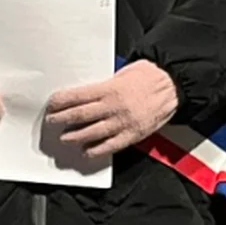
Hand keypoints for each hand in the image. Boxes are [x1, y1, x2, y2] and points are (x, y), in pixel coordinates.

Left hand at [43, 59, 177, 161]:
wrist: (173, 85)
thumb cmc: (150, 76)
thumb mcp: (123, 73)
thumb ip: (105, 84)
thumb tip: (87, 92)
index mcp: (109, 88)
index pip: (77, 96)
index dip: (61, 102)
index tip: (52, 105)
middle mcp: (113, 106)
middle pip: (80, 115)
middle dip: (62, 119)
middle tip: (52, 122)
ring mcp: (122, 122)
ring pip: (92, 133)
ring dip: (75, 137)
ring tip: (65, 139)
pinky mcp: (132, 134)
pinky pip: (110, 146)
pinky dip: (97, 150)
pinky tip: (87, 151)